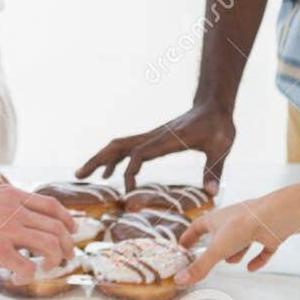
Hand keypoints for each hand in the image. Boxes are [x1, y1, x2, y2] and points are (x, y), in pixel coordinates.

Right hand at [0, 183, 76, 280]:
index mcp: (13, 196)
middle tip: (65, 258)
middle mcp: (17, 212)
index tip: (72, 230)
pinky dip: (29, 276)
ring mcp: (9, 231)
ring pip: (50, 245)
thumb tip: (5, 213)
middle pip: (58, 228)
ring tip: (48, 269)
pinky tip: (18, 277)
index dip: (67, 220)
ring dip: (54, 260)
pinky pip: (27, 267)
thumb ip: (1, 203)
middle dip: (67, 245)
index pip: (52, 206)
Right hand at [75, 102, 235, 191]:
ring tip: (84, 175)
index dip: (129, 172)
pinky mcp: (154, 138)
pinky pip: (129, 149)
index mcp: (168, 139)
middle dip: (97, 160)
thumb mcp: (221, 147)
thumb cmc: (219, 125)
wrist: (214, 105)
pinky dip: (115, 160)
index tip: (127, 192)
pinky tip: (110, 173)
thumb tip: (211, 193)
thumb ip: (214, 170)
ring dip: (100, 158)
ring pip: (120, 145)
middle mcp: (155, 136)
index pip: (139, 154)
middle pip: (118, 145)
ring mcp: (152, 136)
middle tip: (78, 175)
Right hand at [174, 176, 299, 285]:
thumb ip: (200, 266)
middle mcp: (232, 222)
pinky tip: (252, 267)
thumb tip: (180, 279)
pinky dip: (257, 259)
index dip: (190, 237)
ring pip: (239, 242)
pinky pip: (261, 250)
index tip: (183, 246)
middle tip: (212, 258)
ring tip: (235, 259)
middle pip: (219, 236)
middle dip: (216, 248)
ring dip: (236, 253)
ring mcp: (251, 228)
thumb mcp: (216, 249)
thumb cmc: (241, 225)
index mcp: (215, 219)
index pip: (197, 227)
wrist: (271, 218)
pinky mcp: (267, 236)